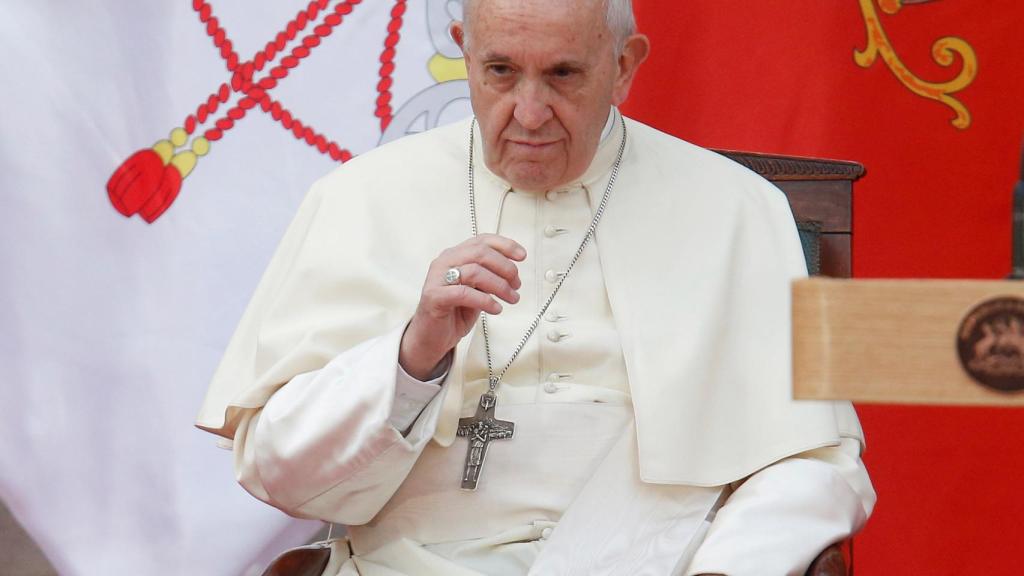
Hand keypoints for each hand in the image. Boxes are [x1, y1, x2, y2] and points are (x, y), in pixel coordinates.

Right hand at [399, 234, 524, 379]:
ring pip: (474, 271)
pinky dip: (485, 300)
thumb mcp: (477, 290)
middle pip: (480, 252)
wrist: (431, 337)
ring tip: (511, 298)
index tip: (522, 256)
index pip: (481, 241)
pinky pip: (464, 293)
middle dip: (505, 267)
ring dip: (499, 286)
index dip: (504, 245)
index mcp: (455, 256)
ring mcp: (437, 278)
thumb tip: (512, 272)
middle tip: (516, 284)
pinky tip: (496, 308)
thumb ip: (489, 277)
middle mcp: (444, 262)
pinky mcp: (434, 297)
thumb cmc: (454, 312)